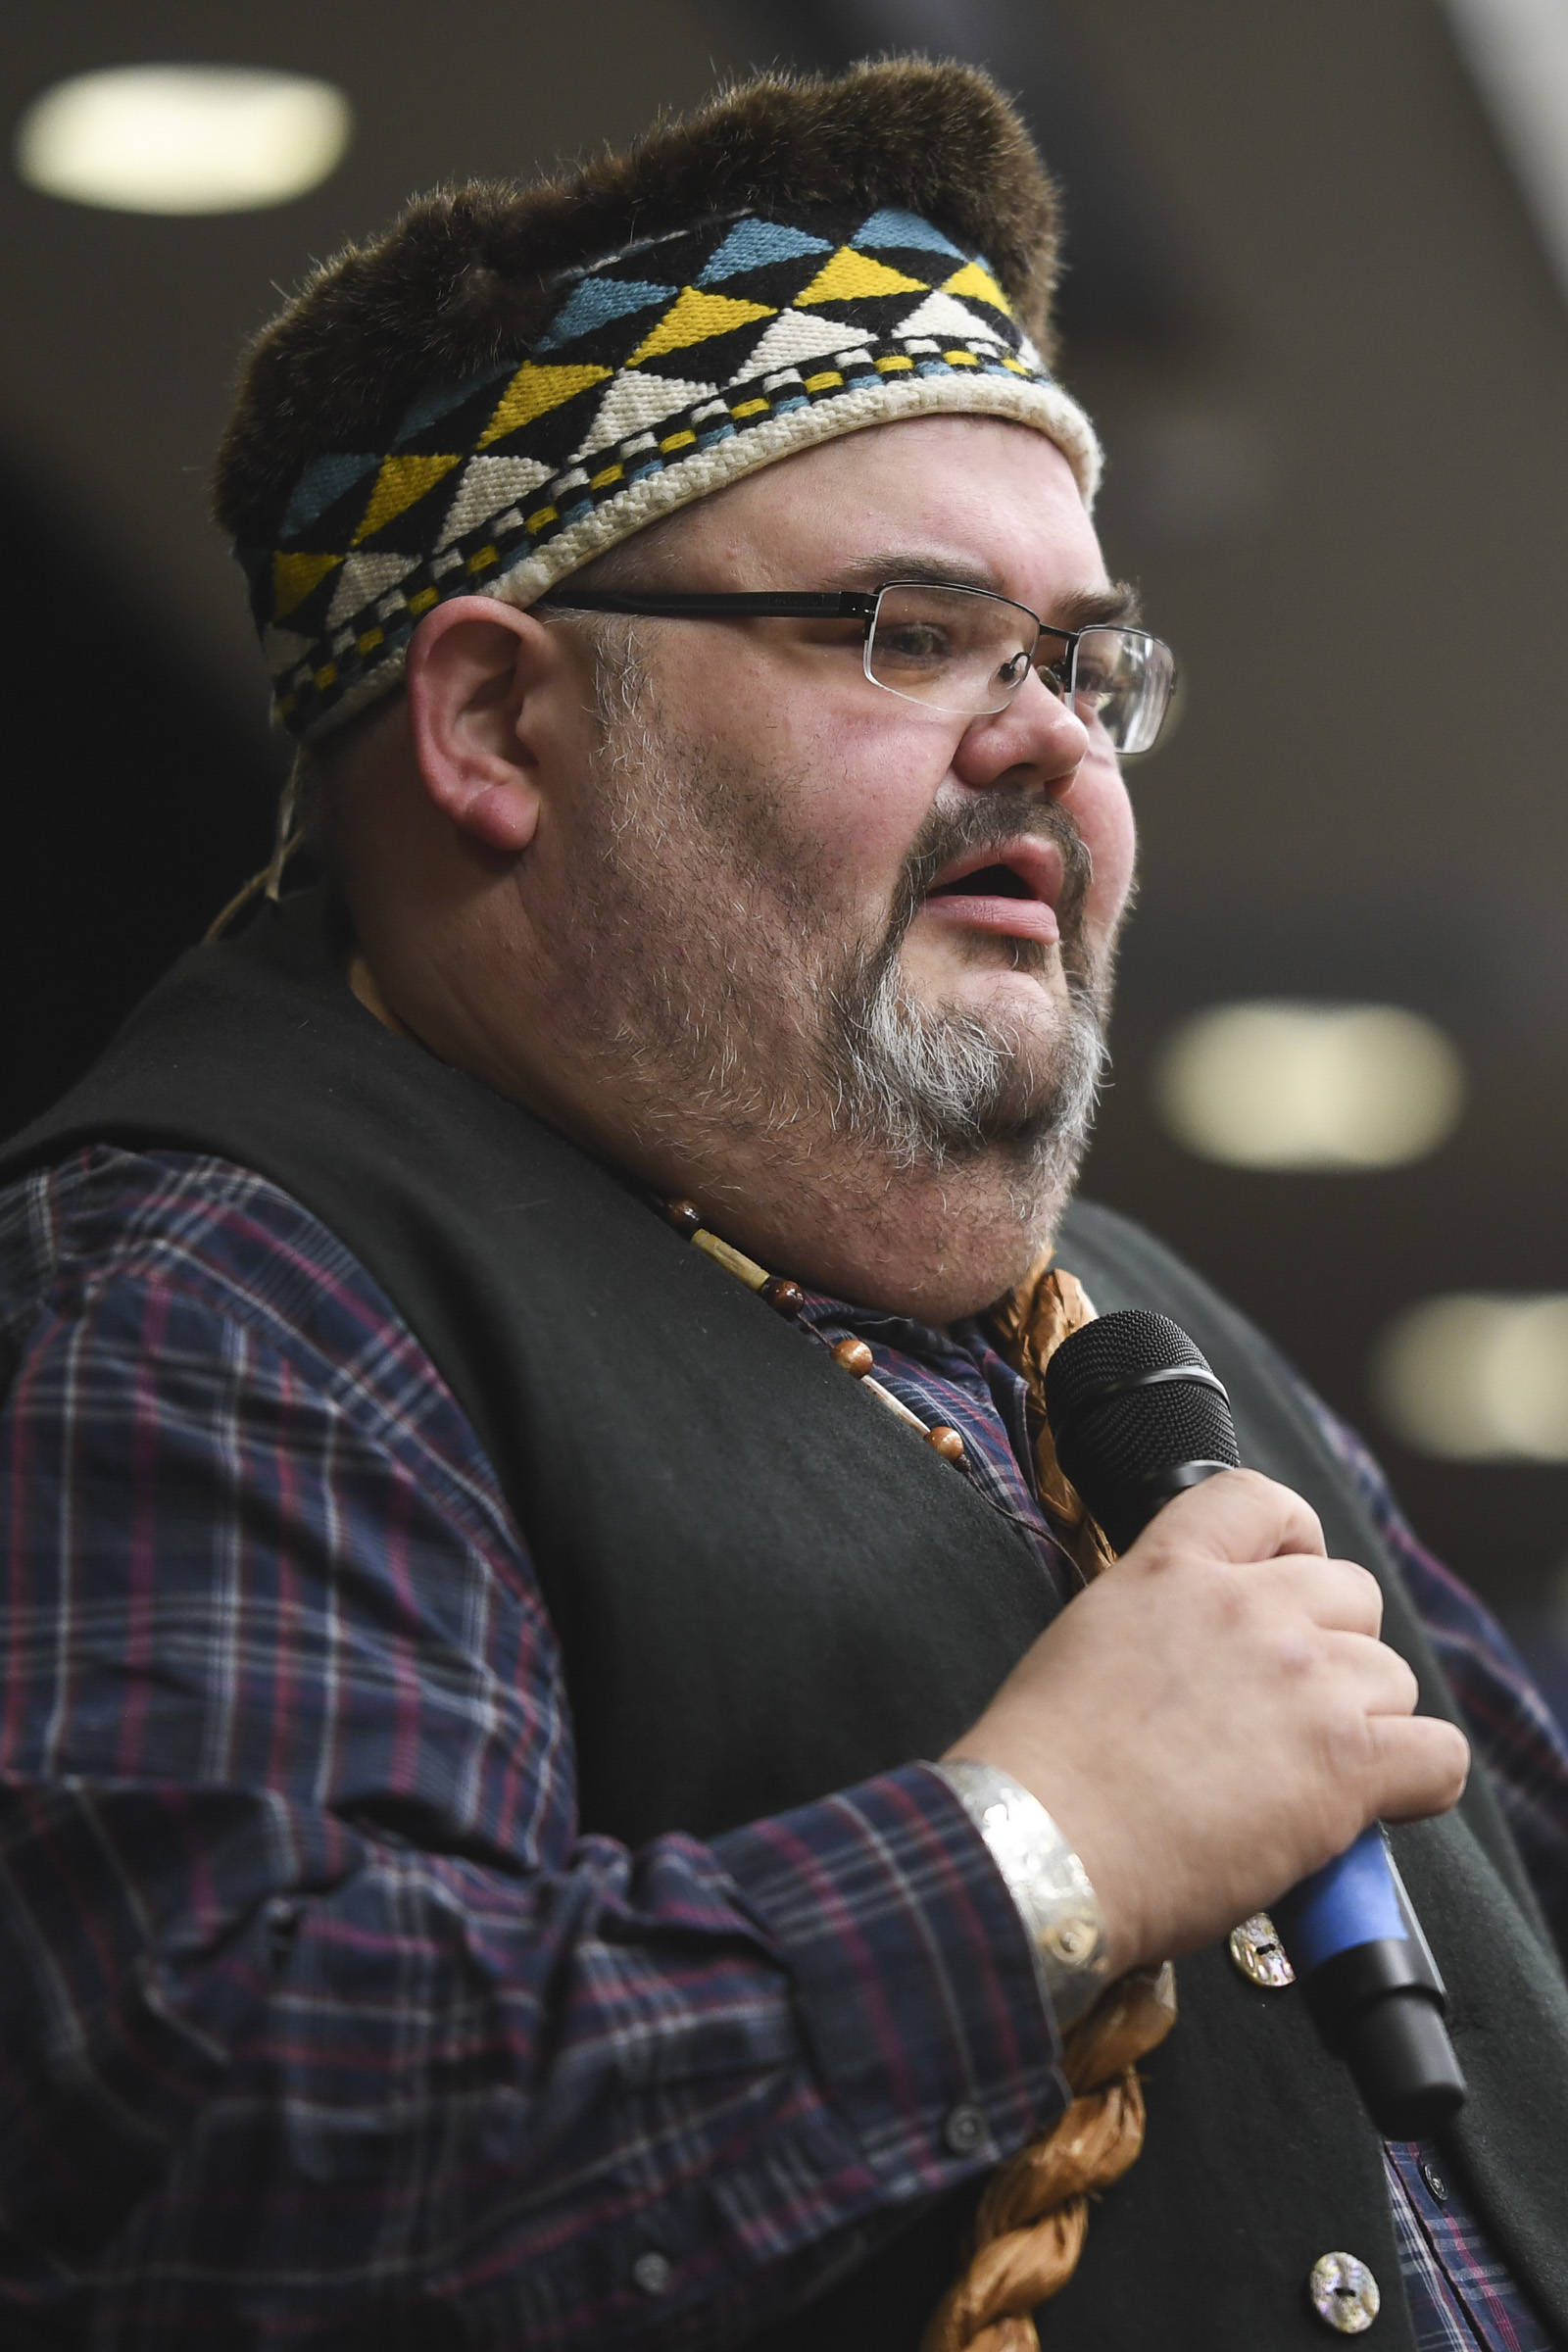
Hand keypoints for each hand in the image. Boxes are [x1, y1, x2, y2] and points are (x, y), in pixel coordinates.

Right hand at [942, 1469, 1469, 1975]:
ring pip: (1393, 1678)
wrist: (1042, 1843)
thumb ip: (1161, 1622)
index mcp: (1173, 1568)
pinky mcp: (1347, 1762)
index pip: (1264, 1500)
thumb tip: (1207, 1673)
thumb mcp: (1088, 1638)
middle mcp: (1250, 1608)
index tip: (1287, 1584)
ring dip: (1365, 1723)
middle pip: (1352, 1594)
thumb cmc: (1043, 1768)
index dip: (1293, 1541)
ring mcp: (1305, 1681)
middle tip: (1291, 1709)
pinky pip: (1438, 1755)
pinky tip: (1375, 1806)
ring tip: (1310, 1773)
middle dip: (1334, 1648)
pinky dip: (1418, 1784)